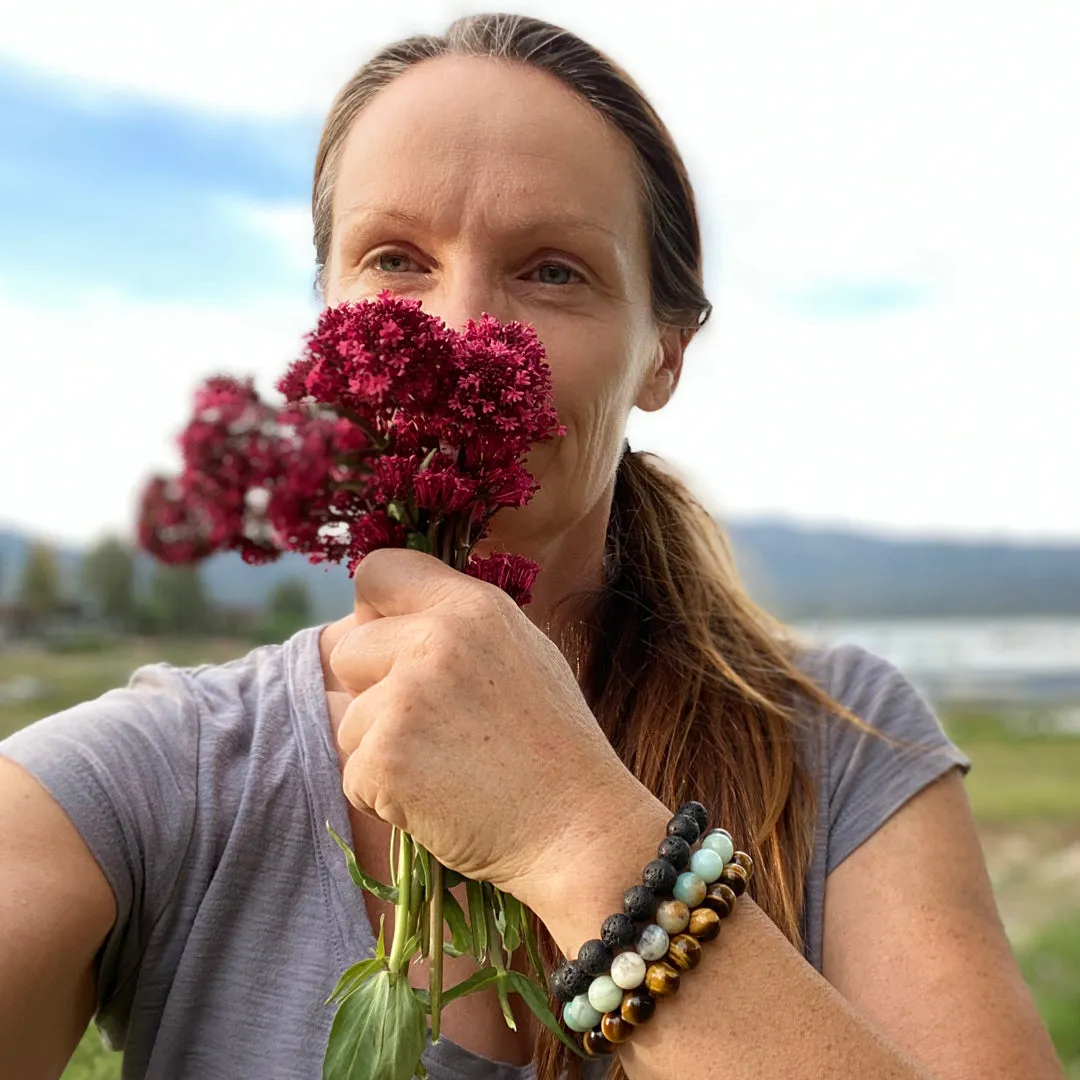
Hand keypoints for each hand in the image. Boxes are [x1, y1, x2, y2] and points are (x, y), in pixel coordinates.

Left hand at [329, 548, 653, 908]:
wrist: (579, 830)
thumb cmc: (554, 747)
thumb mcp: (523, 654)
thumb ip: (456, 626)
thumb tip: (385, 617)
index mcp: (475, 607)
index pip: (378, 570)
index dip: (374, 611)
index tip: (392, 645)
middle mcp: (435, 641)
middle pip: (349, 648)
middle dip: (373, 689)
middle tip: (432, 726)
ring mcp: (406, 700)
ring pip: (348, 719)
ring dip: (381, 750)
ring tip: (449, 768)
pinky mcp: (385, 759)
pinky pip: (353, 772)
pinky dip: (384, 795)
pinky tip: (438, 800)